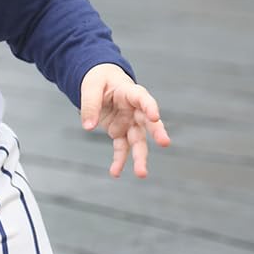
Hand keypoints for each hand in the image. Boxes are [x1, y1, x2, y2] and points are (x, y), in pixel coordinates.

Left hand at [79, 64, 169, 178]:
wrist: (101, 83)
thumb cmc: (99, 80)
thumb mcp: (91, 86)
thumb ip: (90, 104)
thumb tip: (88, 127)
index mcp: (130, 92)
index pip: (143, 98)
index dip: (150, 106)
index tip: (155, 116)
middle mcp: (135, 110)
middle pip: (148, 122)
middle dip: (156, 132)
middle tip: (165, 142)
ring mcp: (129, 123)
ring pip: (138, 141)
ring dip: (139, 157)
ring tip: (141, 173)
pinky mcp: (120, 132)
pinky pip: (121, 148)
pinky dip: (119, 160)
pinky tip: (115, 172)